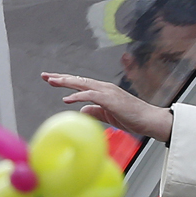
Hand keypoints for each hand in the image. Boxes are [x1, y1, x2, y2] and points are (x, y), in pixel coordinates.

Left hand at [41, 73, 173, 142]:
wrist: (149, 120)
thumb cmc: (133, 118)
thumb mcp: (109, 115)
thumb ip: (95, 111)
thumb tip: (82, 110)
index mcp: (104, 91)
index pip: (81, 84)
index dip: (66, 81)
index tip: (52, 80)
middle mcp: (105, 88)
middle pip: (79, 80)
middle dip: (61, 78)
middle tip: (45, 76)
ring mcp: (108, 92)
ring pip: (83, 84)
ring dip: (66, 83)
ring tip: (52, 82)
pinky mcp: (110, 99)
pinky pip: (91, 95)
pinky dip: (78, 96)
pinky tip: (67, 98)